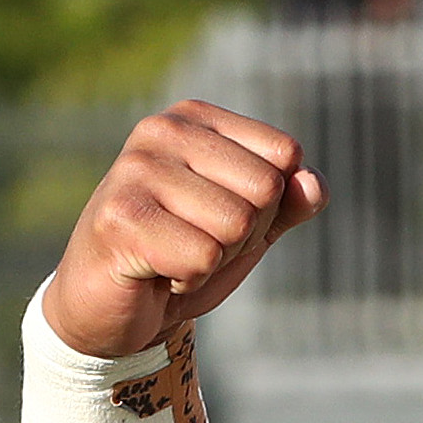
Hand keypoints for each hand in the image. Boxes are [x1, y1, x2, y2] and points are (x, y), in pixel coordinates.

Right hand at [48, 102, 324, 356]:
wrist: (109, 305)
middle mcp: (162, 131)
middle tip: (195, 241)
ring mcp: (136, 171)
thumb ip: (289, 202)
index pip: (284, 155)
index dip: (269, 203)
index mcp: (194, 118)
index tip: (220, 216)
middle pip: (265, 189)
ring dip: (215, 258)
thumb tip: (314, 184)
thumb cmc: (181, 254)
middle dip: (244, 234)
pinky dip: (189, 278)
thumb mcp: (250, 226)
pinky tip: (155, 270)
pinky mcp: (120, 218)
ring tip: (173, 253)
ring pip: (237, 224)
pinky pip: (204, 257)